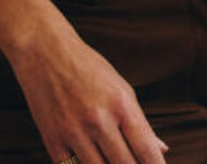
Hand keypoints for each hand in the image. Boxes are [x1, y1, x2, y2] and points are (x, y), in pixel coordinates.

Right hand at [6, 27, 168, 163]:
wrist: (45, 53)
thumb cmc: (88, 69)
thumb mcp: (121, 89)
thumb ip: (140, 122)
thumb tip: (161, 149)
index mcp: (121, 104)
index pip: (145, 149)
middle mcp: (99, 119)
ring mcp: (73, 131)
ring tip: (114, 162)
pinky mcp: (52, 139)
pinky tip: (93, 162)